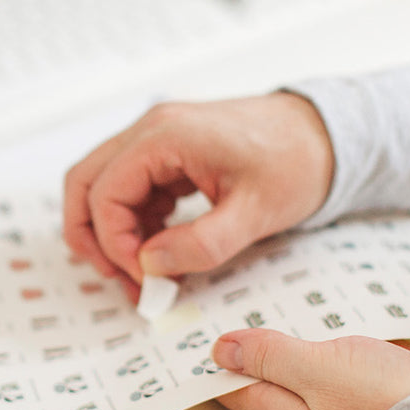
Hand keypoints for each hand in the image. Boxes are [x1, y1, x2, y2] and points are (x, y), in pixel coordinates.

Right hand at [62, 93, 335, 299]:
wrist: (325, 134)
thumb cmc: (296, 163)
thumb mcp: (254, 213)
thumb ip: (201, 244)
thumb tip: (151, 266)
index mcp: (165, 136)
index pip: (105, 195)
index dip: (116, 245)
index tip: (146, 280)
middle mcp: (151, 129)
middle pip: (84, 183)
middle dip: (92, 237)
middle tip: (120, 279)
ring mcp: (156, 138)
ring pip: (101, 185)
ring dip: (111, 232)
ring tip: (143, 274)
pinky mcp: (168, 152)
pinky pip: (130, 188)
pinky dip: (133, 223)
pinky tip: (160, 252)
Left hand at [212, 330, 409, 409]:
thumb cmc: (384, 401)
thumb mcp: (314, 368)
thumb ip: (269, 356)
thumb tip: (220, 351)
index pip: (233, 390)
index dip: (211, 366)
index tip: (190, 342)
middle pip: (265, 382)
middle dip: (244, 355)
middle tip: (221, 323)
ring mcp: (340, 402)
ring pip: (302, 370)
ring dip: (287, 346)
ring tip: (266, 315)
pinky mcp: (371, 387)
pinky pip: (338, 362)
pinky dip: (327, 344)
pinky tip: (327, 322)